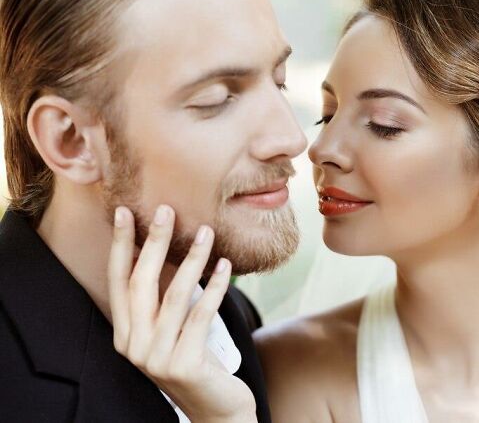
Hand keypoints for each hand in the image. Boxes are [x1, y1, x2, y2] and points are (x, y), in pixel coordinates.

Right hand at [108, 205, 256, 422]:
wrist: (215, 408)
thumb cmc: (195, 360)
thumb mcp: (171, 330)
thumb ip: (163, 300)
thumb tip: (169, 247)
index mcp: (125, 334)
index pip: (118, 282)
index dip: (122, 246)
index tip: (125, 213)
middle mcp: (134, 345)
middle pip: (141, 283)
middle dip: (154, 242)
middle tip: (167, 210)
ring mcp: (157, 357)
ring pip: (174, 295)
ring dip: (192, 259)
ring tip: (208, 232)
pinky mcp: (184, 363)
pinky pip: (201, 314)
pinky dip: (216, 287)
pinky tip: (226, 266)